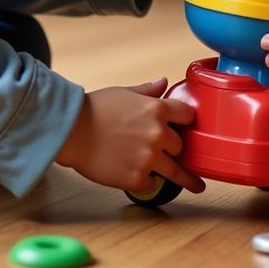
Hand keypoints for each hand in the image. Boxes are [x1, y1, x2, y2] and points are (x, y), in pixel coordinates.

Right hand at [55, 79, 204, 193]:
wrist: (71, 131)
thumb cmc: (94, 109)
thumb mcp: (124, 93)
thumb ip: (147, 91)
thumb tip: (163, 82)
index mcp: (158, 110)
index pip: (187, 115)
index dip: (186, 121)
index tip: (186, 127)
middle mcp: (158, 134)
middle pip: (180, 144)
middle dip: (172, 146)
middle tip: (164, 149)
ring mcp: (148, 158)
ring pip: (175, 170)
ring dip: (184, 177)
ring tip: (196, 186)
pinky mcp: (136, 178)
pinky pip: (151, 184)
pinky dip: (147, 182)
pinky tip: (141, 178)